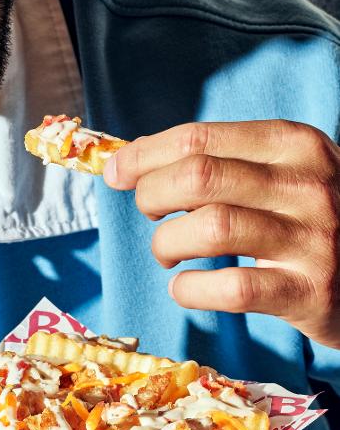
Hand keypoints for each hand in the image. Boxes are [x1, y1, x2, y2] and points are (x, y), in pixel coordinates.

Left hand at [104, 120, 339, 348]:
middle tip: (149, 212)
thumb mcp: (282, 173)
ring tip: (167, 251)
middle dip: (152, 195)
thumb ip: (221, 162)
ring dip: (167, 242)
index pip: (200, 137)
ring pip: (210, 228)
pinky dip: (190, 290)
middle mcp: (308, 185)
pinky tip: (184, 288)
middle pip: (199, 177)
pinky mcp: (310, 292)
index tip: (116, 172)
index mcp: (296, 145)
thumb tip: (133, 160)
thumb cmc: (308, 219)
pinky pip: (230, 289)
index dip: (145, 155)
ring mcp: (313, 239)